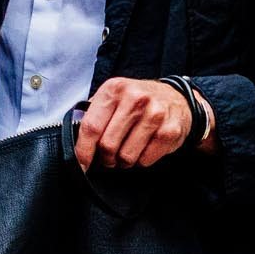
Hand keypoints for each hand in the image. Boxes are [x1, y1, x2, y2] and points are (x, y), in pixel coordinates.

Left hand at [72, 79, 193, 170]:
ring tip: (128, 150)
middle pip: (107, 145)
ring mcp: (154, 115)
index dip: (83, 151)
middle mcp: (135, 99)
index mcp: (115, 89)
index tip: (80, 164)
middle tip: (110, 156)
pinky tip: (144, 148)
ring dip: (124, 161)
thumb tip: (76, 142)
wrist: (178, 98)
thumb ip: (94, 113)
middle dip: (106, 158)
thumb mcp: (114, 96)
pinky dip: (141, 160)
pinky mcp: (169, 132)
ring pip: (126, 157)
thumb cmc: (139, 101)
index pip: (91, 127)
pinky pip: (145, 160)